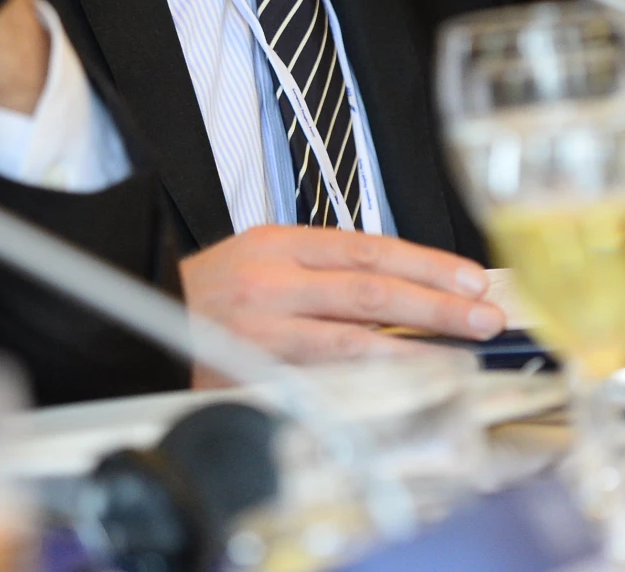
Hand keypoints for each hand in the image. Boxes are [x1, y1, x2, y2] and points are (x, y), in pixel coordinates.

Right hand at [179, 225, 505, 364]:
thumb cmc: (208, 293)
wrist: (140, 317)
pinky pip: (322, 377)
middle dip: (435, 303)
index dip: (425, 264)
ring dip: (414, 345)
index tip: (470, 279)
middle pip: (370, 290)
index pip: (368, 249)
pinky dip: (368, 378)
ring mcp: (262, 330)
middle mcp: (272, 281)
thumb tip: (402, 289)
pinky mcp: (253, 372)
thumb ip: (322, 270)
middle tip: (484, 315)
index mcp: (279, 245)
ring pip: (353, 337)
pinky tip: (404, 381)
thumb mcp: (261, 258)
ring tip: (459, 349)